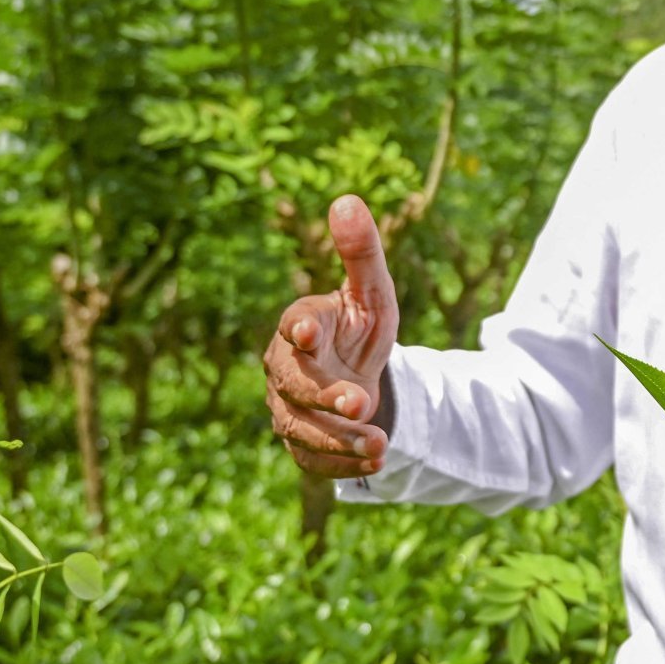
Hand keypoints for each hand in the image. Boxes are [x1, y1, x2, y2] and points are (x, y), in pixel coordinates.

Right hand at [263, 194, 400, 477]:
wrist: (356, 378)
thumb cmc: (358, 328)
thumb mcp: (371, 292)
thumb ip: (361, 252)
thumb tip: (347, 199)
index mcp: (301, 325)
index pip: (292, 326)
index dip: (298, 329)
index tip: (307, 330)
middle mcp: (286, 369)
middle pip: (294, 383)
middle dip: (324, 393)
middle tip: (361, 400)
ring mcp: (290, 409)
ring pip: (301, 428)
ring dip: (338, 438)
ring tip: (378, 443)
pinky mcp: (302, 444)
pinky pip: (314, 459)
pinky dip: (343, 464)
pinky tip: (375, 463)